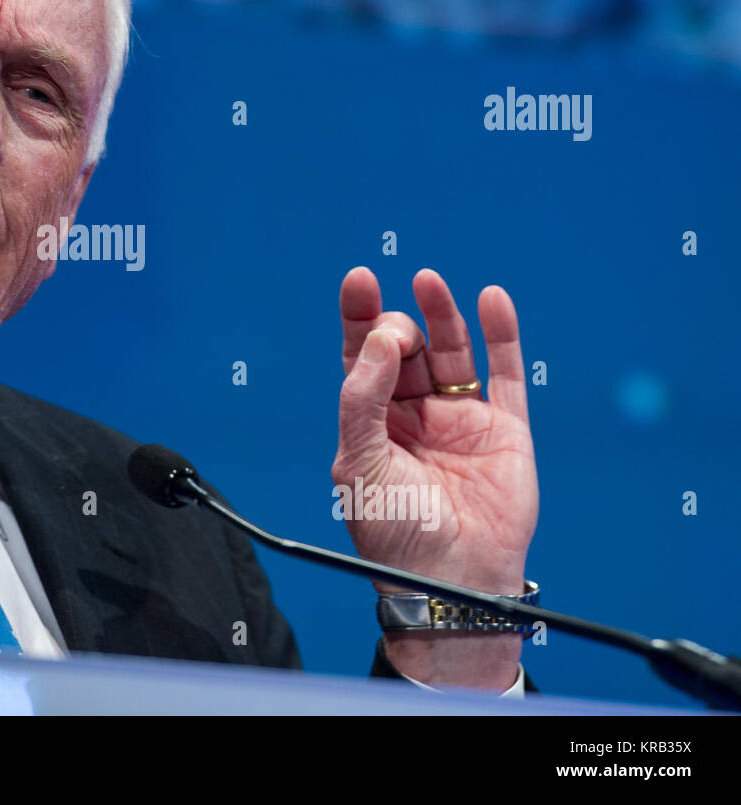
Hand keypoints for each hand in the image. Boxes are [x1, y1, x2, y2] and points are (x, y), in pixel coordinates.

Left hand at [333, 266, 538, 689]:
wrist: (451, 582)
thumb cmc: (394, 529)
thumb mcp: (358, 462)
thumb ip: (362, 398)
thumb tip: (383, 337)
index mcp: (372, 421)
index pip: (363, 356)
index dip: (360, 317)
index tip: (358, 279)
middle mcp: (414, 414)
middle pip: (406, 347)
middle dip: (398, 324)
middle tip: (396, 327)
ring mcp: (460, 419)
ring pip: (451, 351)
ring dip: (442, 314)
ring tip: (428, 282)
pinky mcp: (504, 428)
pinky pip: (504, 373)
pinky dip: (501, 335)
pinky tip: (491, 299)